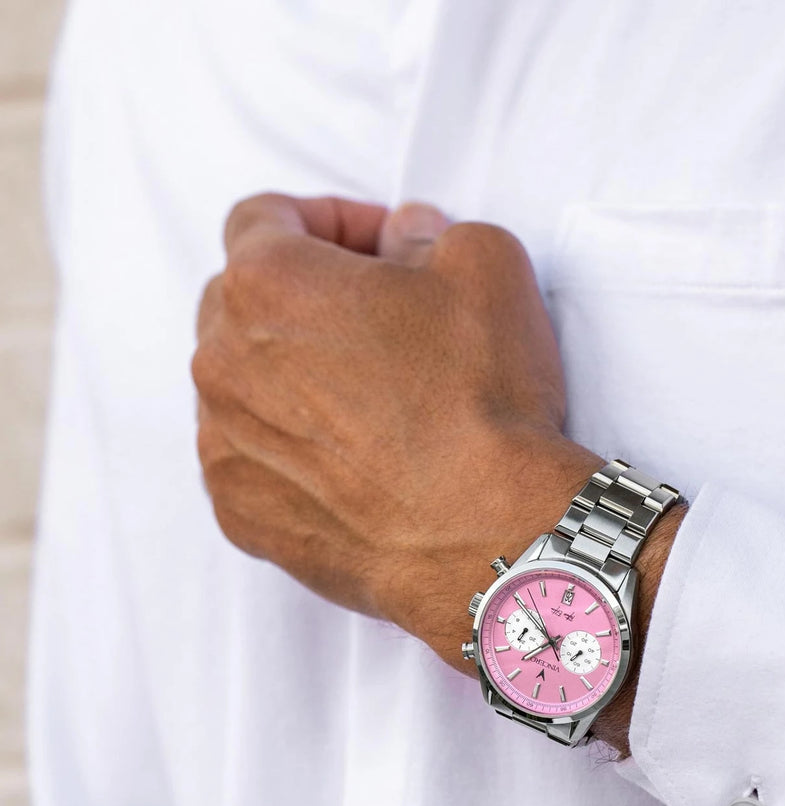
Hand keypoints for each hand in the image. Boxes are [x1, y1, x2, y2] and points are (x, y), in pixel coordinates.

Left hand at [192, 193, 602, 667]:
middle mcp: (221, 361)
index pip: (265, 219)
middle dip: (306, 299)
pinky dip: (293, 452)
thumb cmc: (483, 402)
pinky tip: (357, 463)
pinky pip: (252, 461)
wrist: (488, 534)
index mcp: (267, 283)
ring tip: (371, 401)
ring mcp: (224, 447)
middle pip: (241, 302)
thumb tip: (404, 240)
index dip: (329, 221)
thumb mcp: (486, 265)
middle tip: (380, 322)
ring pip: (241, 386)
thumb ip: (428, 231)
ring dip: (293, 378)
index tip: (378, 248)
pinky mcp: (243, 515)